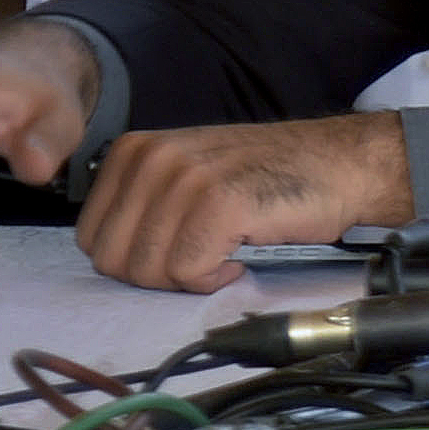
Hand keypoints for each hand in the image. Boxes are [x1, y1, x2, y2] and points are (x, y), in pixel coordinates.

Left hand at [75, 112, 413, 292]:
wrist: (338, 164)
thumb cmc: (267, 177)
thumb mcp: (185, 173)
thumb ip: (141, 201)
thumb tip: (104, 253)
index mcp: (135, 151)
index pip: (90, 238)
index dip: (132, 260)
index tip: (173, 248)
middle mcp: (154, 157)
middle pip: (113, 260)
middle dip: (156, 275)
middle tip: (199, 258)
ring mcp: (186, 178)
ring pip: (148, 271)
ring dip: (189, 277)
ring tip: (222, 252)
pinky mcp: (220, 204)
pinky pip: (189, 273)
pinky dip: (216, 278)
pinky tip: (240, 256)